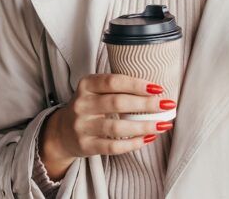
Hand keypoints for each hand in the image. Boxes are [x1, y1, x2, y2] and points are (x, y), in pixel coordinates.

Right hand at [38, 73, 175, 178]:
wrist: (62, 132)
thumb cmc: (89, 106)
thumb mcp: (96, 90)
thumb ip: (117, 87)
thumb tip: (155, 90)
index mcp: (86, 85)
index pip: (114, 81)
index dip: (137, 84)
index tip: (158, 88)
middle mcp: (82, 104)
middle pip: (117, 103)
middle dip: (146, 104)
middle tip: (167, 105)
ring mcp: (82, 126)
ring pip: (117, 127)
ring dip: (143, 126)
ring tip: (162, 125)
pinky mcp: (85, 146)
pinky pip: (112, 146)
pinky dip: (133, 143)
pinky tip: (148, 139)